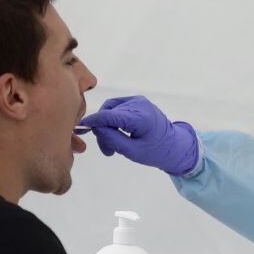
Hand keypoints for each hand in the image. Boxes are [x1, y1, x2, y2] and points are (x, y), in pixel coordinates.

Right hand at [80, 96, 198, 174]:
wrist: (175, 146)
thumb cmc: (156, 152)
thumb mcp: (132, 151)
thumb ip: (113, 139)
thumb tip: (95, 128)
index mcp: (140, 117)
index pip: (109, 115)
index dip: (93, 121)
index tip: (79, 126)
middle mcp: (139, 104)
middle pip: (108, 113)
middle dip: (103, 131)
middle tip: (107, 151)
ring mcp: (138, 101)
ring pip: (110, 110)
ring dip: (107, 127)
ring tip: (112, 146)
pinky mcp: (137, 101)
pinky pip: (117, 108)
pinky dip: (113, 120)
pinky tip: (117, 133)